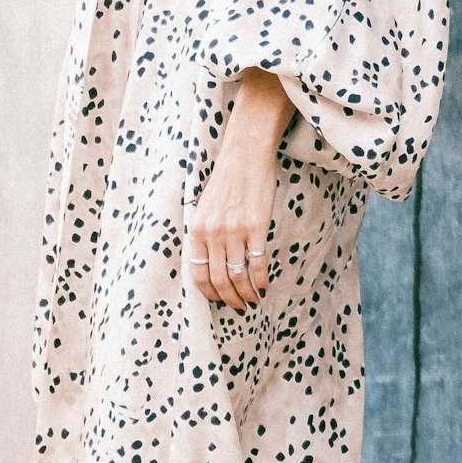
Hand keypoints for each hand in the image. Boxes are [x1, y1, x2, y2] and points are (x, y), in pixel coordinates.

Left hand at [188, 69, 294, 308]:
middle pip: (219, 279)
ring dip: (246, 294)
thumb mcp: (204, 207)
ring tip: (253, 300)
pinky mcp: (256, 227)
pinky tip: (265, 285)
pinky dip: (261, 279)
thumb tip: (209, 261)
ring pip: (238, 276)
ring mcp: (234, 231)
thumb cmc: (225, 180)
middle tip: (239, 307)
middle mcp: (212, 233)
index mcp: (196, 229)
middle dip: (229, 299)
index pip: (198, 273)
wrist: (244, 155)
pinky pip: (257, 263)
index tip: (219, 300)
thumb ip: (204, 233)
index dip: (209, 293)